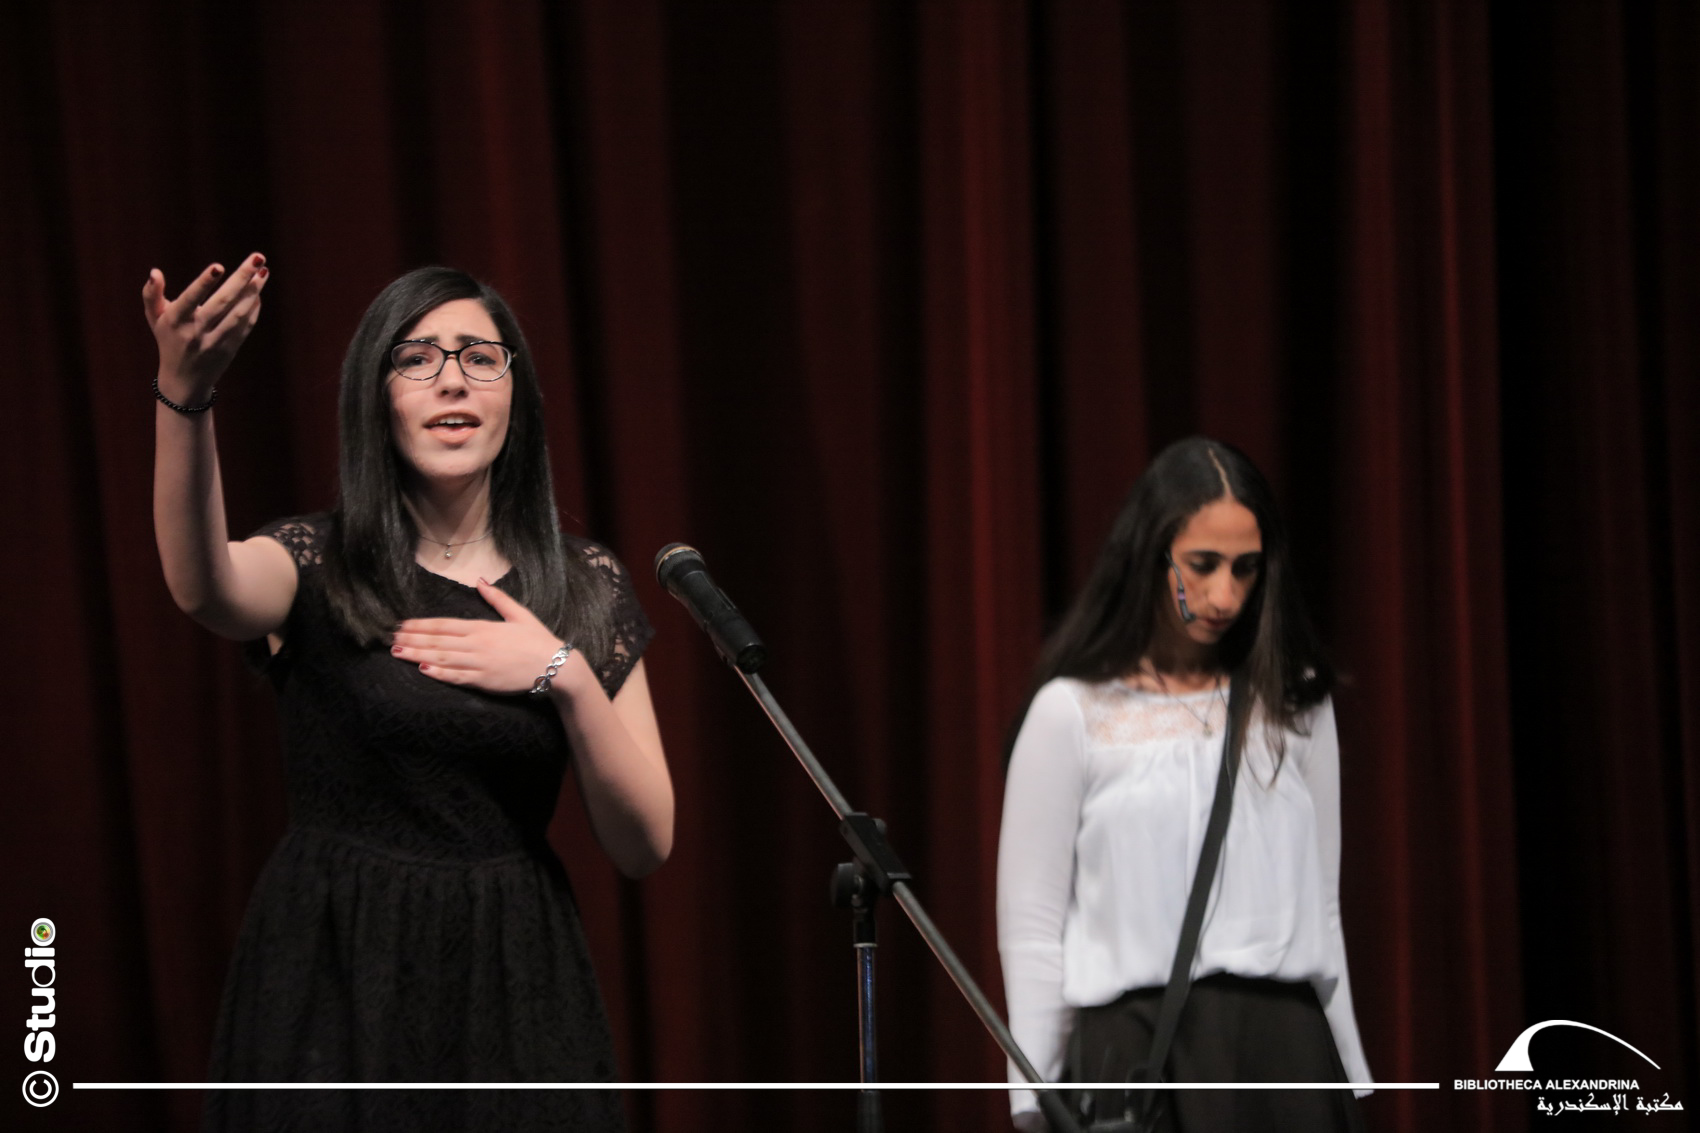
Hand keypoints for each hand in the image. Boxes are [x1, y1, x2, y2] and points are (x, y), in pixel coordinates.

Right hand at [142, 253, 268, 399]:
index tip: (218, 266)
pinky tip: (258, 290)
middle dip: (241, 278)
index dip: (203, 283)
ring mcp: (215, 342)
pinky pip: (245, 325)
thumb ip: (151, 294)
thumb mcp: (154, 317)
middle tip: (258, 257)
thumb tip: (155, 272)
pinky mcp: (231, 348)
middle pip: (222, 302)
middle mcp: (196, 332)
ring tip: (264, 271)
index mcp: (175, 321)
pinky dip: (253, 307)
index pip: (190, 299)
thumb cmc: (168, 339)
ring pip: (239, 314)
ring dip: (254, 291)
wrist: (184, 380)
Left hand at [391, 578, 589, 696]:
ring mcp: (479, 664)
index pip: (444, 625)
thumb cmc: (537, 639)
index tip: (402, 625)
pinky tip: (422, 670)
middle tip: (390, 639)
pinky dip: (439, 673)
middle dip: (412, 639)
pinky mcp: (484, 681)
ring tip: (397, 653)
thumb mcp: (519, 614)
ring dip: (417, 655)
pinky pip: (457, 677)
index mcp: (483, 627)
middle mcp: (477, 644)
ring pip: (442, 658)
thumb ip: (496, 598)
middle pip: (437, 641)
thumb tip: (480, 581)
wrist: (555, 665)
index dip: (421, 625)